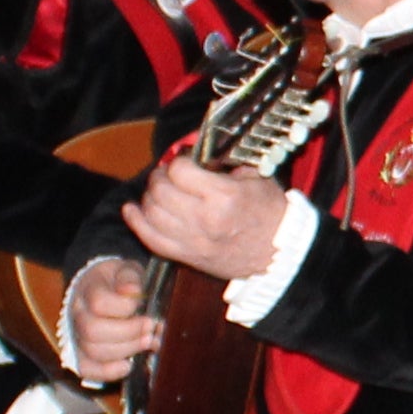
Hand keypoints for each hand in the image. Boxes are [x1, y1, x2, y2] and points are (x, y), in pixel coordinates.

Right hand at [62, 257, 154, 383]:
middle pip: (94, 330)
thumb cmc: (118, 282)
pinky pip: (87, 369)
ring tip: (148, 343)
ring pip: (92, 351)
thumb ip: (129, 277)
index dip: (125, 308)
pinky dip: (107, 372)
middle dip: (129, 333)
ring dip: (126, 350)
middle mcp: (78, 314)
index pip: (99, 303)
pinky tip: (128, 366)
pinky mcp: (82, 354)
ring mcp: (77, 335)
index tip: (147, 309)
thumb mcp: (126, 270)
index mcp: (88, 290)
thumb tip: (132, 290)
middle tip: (152, 329)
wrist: (102, 290)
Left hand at [125, 152, 290, 280]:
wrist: (280, 255)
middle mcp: (205, 219)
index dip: (178, 162)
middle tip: (167, 175)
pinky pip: (151, 239)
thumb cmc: (271, 214)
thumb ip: (225, 165)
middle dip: (159, 177)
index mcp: (224, 196)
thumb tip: (199, 156)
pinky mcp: (188, 257)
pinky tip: (132, 210)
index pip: (180, 171)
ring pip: (152, 213)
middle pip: (161, 191)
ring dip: (149, 197)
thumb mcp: (256, 179)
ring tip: (157, 191)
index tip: (185, 163)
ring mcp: (194, 240)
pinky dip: (136, 222)